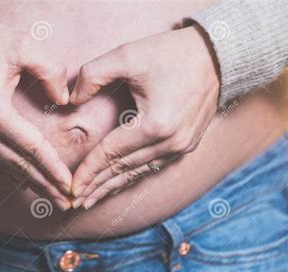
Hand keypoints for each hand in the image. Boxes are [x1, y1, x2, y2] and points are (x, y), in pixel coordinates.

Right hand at [0, 8, 71, 209]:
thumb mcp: (21, 44)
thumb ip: (50, 71)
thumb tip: (64, 100)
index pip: (31, 148)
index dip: (53, 169)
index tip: (70, 186)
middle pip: (18, 166)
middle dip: (44, 186)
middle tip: (67, 204)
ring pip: (3, 166)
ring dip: (29, 182)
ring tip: (51, 198)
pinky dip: (10, 171)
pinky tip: (26, 180)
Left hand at [70, 25, 219, 208]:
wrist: (217, 56)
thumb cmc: (171, 53)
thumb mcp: (127, 55)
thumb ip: (92, 74)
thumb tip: (71, 98)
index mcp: (155, 125)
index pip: (111, 153)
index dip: (88, 170)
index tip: (70, 187)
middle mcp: (170, 143)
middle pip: (123, 169)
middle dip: (96, 185)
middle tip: (74, 201)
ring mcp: (181, 147)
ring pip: (138, 173)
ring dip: (112, 186)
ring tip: (91, 200)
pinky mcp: (186, 146)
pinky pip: (153, 167)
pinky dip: (132, 177)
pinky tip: (118, 184)